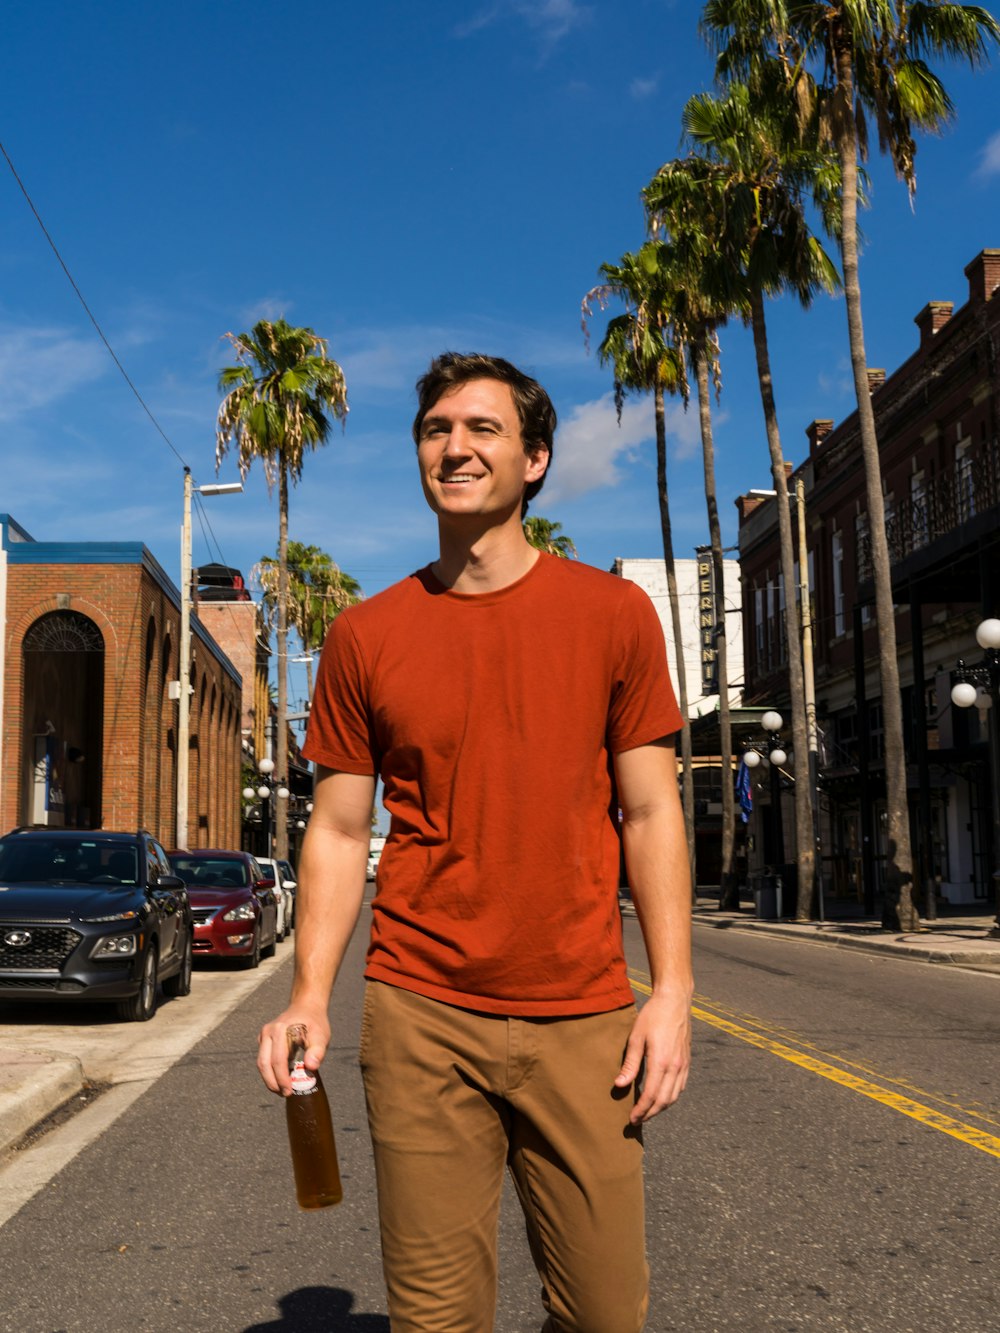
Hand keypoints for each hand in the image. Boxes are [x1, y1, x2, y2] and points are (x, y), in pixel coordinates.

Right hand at [257, 1004, 330, 1095]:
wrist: (306, 1007)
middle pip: (264, 1063)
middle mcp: (269, 1032)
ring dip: (269, 1079)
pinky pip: (263, 1058)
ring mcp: (264, 1034)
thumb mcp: (321, 1035)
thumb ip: (317, 1051)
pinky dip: (269, 1071)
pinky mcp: (264, 1039)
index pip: (278, 1060)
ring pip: (261, 1063)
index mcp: (281, 1030)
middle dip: (273, 1083)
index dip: (282, 1079)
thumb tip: (311, 1066)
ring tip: (282, 1089)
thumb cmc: (314, 1022)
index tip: (289, 1091)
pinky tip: (281, 1077)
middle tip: (284, 1093)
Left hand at [614, 989, 690, 1123]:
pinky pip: (681, 1087)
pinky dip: (671, 1097)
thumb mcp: (636, 1037)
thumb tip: (619, 1085)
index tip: (631, 1119)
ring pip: (674, 1096)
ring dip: (660, 1108)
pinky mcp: (687, 1061)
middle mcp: (675, 1067)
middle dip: (650, 1114)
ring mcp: (683, 1065)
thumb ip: (630, 1064)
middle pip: (663, 1101)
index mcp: (661, 1062)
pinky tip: (661, 1098)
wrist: (675, 1001)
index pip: (650, 1095)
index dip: (641, 1110)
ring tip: (647, 1112)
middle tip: (636, 1121)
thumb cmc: (653, 1016)